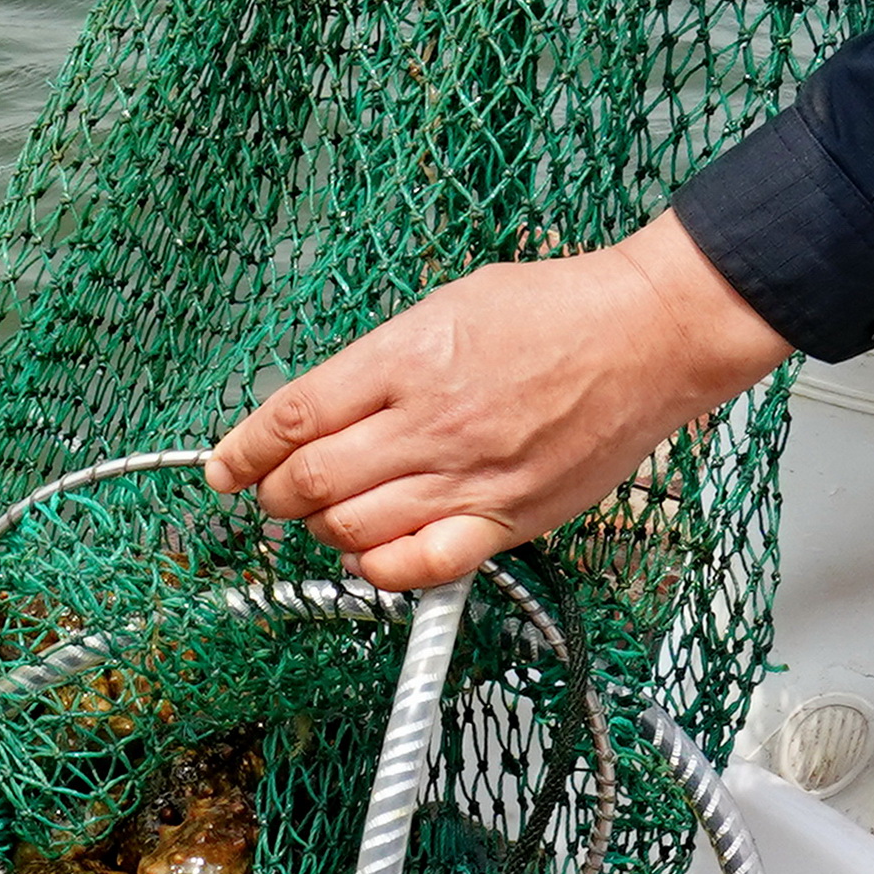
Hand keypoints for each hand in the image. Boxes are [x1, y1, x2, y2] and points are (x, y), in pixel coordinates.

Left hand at [205, 215, 791, 589]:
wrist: (648, 334)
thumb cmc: (554, 309)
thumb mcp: (445, 304)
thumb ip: (381, 360)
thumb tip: (320, 408)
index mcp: (405, 358)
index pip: (292, 417)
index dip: (244, 450)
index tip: (225, 467)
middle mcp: (429, 421)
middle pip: (312, 480)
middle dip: (275, 496)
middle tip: (273, 494)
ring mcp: (469, 473)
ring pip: (354, 528)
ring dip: (321, 530)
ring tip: (325, 516)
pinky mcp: (509, 515)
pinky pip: (422, 565)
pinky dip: (380, 569)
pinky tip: (372, 554)